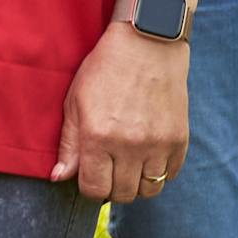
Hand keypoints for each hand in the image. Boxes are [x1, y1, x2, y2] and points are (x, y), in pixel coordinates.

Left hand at [53, 23, 190, 203]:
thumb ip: (69, 143)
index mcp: (98, 136)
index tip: (90, 176)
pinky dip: (158, 171)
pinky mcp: (179, 139)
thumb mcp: (75, 101)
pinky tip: (148, 154)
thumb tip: (59, 177)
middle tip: (109, 169)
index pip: (94, 189)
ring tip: (128, 164)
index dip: (89, 187)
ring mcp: (157, 144)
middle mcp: (129, 145)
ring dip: (136, 183)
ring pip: (148, 190)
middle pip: (121, 194)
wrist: (147, 42)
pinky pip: (169, 175)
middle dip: (112, 187)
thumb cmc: (105, 69)